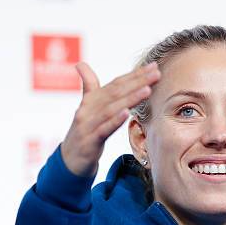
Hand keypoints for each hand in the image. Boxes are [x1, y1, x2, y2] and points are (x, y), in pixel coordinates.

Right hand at [61, 61, 160, 176]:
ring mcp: (87, 125)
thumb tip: (80, 64)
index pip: (116, 84)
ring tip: (147, 90)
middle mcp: (88, 109)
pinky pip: (103, 129)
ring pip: (111, 109)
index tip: (154, 66)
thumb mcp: (87, 109)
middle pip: (116, 93)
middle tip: (157, 73)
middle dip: (138, 82)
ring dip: (130, 98)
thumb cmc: (83, 132)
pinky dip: (115, 121)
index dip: (135, 75)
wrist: (69, 161)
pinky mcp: (89, 141)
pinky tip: (127, 113)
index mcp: (91, 100)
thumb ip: (88, 87)